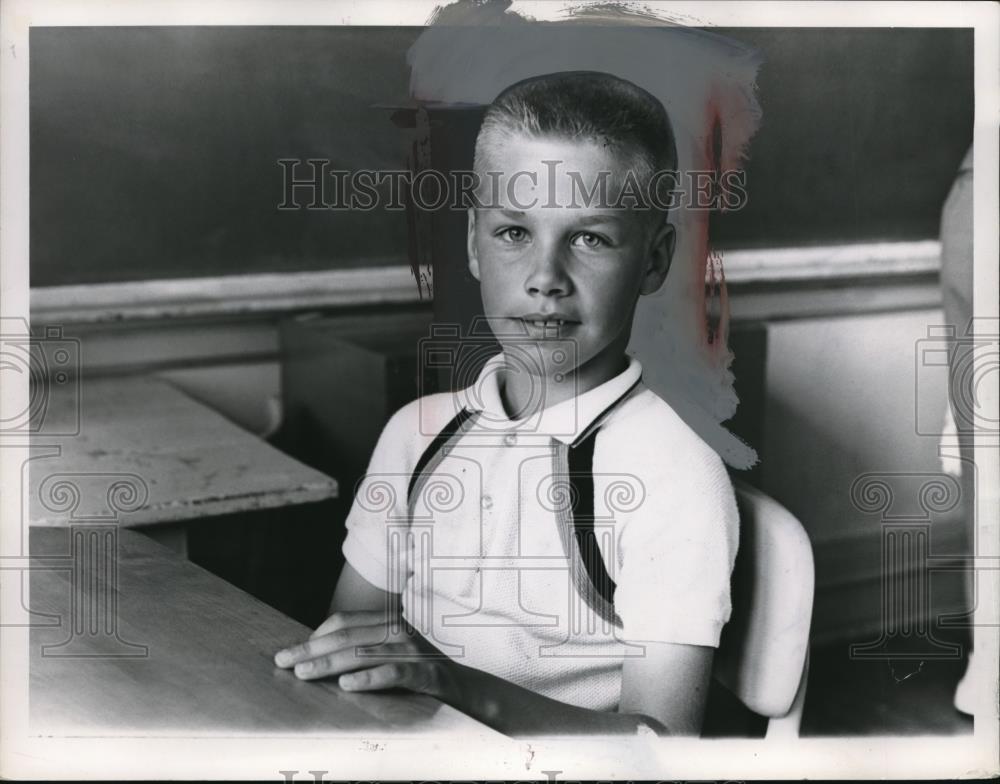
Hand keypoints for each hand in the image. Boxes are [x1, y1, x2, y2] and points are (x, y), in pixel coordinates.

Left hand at [273, 609, 458, 699]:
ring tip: (304, 673)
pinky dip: (368, 678)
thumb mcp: (389, 652)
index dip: (316, 635)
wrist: (462, 687)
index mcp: (388, 621)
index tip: (292, 651)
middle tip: (284, 661)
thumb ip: (361, 648)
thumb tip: (315, 654)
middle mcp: (399, 629)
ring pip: (363, 653)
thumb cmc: (417, 670)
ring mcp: (412, 649)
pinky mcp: (424, 672)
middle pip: (347, 635)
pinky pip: (392, 673)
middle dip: (311, 649)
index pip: (345, 621)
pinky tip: (347, 685)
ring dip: (329, 664)